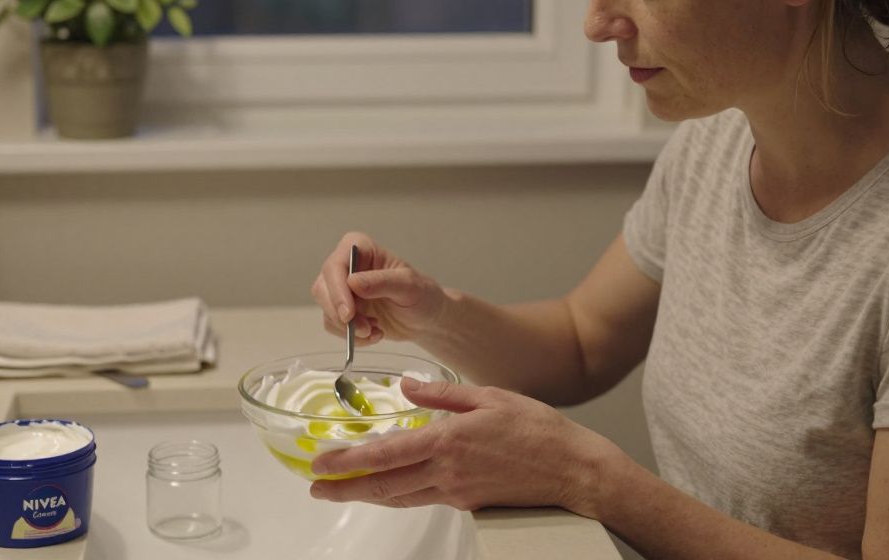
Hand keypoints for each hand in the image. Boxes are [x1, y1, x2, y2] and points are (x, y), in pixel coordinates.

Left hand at [308, 378, 615, 514]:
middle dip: (344, 489)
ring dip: (366, 496)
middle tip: (316, 489)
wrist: (572, 469)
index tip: (321, 464)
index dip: (348, 462)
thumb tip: (407, 386)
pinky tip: (386, 490)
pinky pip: (423, 499)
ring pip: (400, 498)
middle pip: (384, 485)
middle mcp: (447, 472)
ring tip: (340, 492)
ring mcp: (456, 491)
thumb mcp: (488, 396)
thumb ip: (442, 393)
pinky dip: (397, 496)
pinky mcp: (467, 502)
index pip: (385, 454)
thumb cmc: (537, 429)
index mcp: (448, 441)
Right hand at [310, 232, 450, 345]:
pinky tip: (375, 334)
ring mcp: (341, 288)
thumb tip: (352, 282)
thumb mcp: (409, 286)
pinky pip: (333, 325)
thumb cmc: (422, 296)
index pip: (336, 265)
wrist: (426, 319)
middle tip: (364, 330)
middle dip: (341, 313)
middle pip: (323, 288)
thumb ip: (382, 282)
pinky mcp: (342, 309)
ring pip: (326, 309)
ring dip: (348, 328)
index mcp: (361, 248)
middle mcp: (346, 265)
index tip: (349, 314)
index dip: (337, 290)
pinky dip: (352, 336)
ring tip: (375, 331)